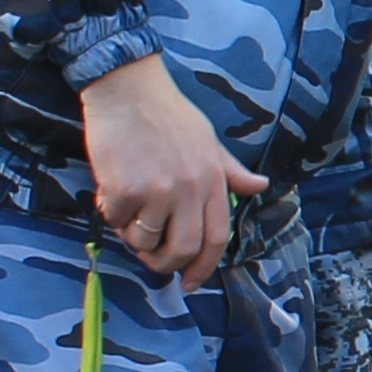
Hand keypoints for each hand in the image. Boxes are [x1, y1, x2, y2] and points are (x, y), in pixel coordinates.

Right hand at [80, 50, 264, 291]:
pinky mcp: (125, 189)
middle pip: (182, 250)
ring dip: (133, 236)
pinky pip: (116, 221)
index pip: (217, 238)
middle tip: (153, 260)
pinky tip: (111, 192)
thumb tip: (260, 186)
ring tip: (129, 214)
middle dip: (166, 265)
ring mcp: (157, 191)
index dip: (204, 267)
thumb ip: (230, 170)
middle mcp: (190, 189)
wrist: (127, 88)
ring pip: (145, 240)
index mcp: (213, 180)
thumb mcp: (208, 141)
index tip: (190, 282)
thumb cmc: (168, 114)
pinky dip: (111, 214)